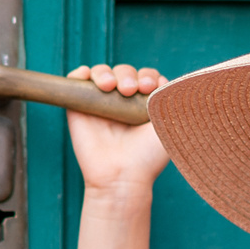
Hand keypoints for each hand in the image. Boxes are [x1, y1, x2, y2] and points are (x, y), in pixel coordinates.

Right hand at [64, 64, 170, 195]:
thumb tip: (169, 78)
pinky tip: (86, 76)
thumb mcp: (172, 125)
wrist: (122, 176)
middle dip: (128, 76)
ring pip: (101, 73)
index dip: (148, 77)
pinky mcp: (78, 108)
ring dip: (105, 73)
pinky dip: (79, 73)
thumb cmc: (149, 156)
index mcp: (144, 106)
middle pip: (124, 72)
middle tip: (129, 90)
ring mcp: (99, 105)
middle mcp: (122, 103)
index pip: (146, 77)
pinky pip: (76, 80)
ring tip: (109, 86)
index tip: (149, 88)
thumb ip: (173, 100)